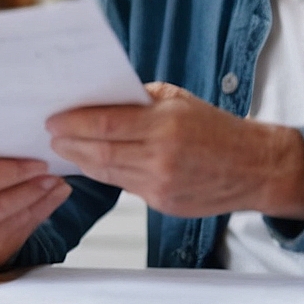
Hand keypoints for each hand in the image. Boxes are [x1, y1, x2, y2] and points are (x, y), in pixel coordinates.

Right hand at [0, 158, 70, 272]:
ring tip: (56, 186)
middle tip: (52, 175)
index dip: (13, 172)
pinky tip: (50, 202)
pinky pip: (16, 236)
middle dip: (30, 188)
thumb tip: (28, 149)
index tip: (38, 162)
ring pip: (10, 222)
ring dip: (39, 202)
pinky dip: (38, 216)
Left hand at [46, 81, 303, 218]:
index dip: (74, 122)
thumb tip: (97, 100)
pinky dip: (102, 174)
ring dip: (80, 161)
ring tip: (64, 149)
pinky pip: (122, 186)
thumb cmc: (215, 128)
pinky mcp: (161, 203)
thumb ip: (139, 100)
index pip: (106, 122)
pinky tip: (90, 164)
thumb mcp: (179, 99)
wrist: (253, 167)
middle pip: (99, 152)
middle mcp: (162, 155)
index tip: (53, 119)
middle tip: (50, 136)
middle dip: (69, 144)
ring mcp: (161, 183)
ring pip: (106, 173)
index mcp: (166, 123)